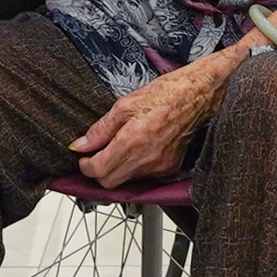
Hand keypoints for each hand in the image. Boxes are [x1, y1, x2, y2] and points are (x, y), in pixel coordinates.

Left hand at [71, 61, 225, 187]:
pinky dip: (136, 168)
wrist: (195, 96)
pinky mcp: (169, 168)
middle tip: (96, 156)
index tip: (83, 158)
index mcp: (131, 141)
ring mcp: (159, 167)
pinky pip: (145, 176)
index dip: (86, 166)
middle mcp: (145, 159)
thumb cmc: (164, 95)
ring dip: (117, 170)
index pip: (99, 170)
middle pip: (110, 182)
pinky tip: (138, 150)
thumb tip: (80, 145)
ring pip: (127, 180)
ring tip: (119, 148)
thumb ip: (100, 129)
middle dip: (98, 172)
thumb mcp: (124, 105)